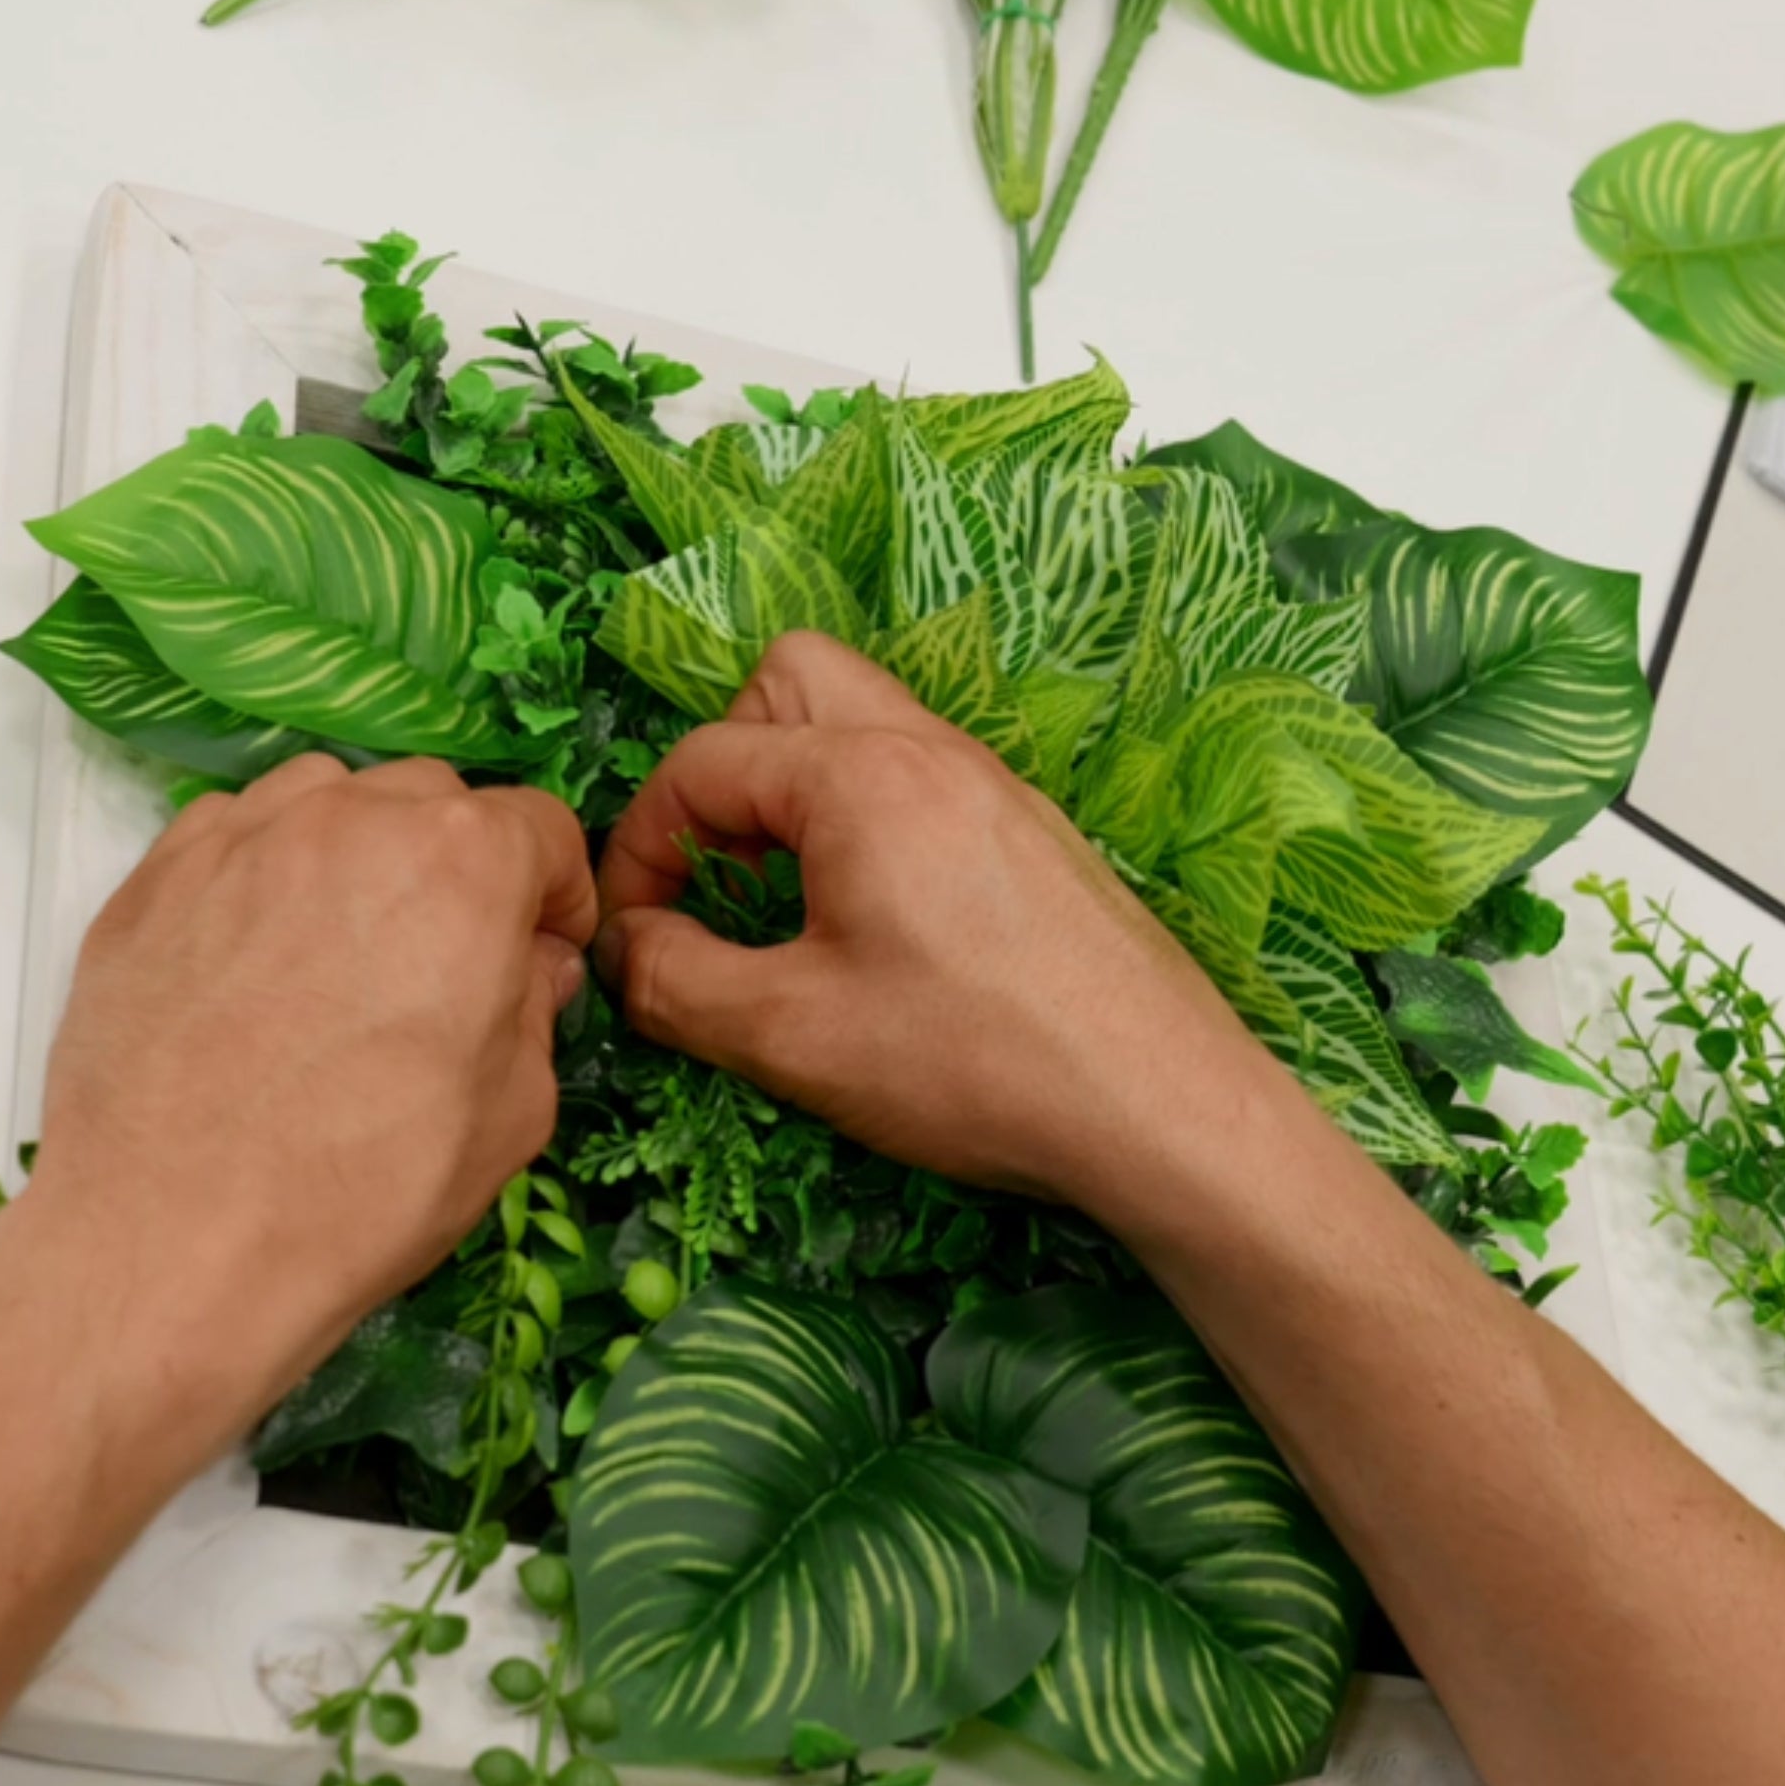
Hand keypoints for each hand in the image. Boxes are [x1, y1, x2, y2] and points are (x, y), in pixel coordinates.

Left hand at [21, 754, 594, 1430]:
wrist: (180, 1235)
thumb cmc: (374, 1180)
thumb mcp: (516, 1109)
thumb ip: (535, 1011)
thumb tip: (528, 968)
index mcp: (467, 861)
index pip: (542, 828)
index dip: (559, 896)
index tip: (546, 953)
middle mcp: (355, 817)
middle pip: (436, 802)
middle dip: (462, 866)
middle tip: (450, 959)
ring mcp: (244, 837)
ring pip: (331, 801)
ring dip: (363, 853)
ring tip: (350, 946)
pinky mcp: (157, 877)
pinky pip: (238, 836)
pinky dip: (270, 874)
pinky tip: (265, 961)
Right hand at [594, 633, 1289, 1207]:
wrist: (1161, 1105)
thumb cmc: (974, 1063)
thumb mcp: (791, 1036)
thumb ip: (675, 981)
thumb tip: (622, 947)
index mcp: (862, 775)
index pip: (702, 761)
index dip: (638, 847)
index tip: (631, 934)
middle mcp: (934, 750)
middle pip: (791, 680)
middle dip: (724, 763)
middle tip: (719, 872)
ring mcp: (998, 787)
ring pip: (866, 724)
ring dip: (800, 790)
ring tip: (788, 901)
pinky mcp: (1038, 837)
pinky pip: (925, 780)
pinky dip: (870, 821)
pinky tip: (881, 927)